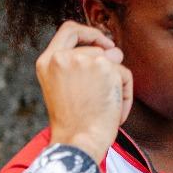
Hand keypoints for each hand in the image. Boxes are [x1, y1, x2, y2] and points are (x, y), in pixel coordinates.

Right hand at [37, 21, 132, 163]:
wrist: (78, 142)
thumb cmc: (72, 124)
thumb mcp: (62, 89)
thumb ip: (79, 66)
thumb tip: (114, 50)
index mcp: (47, 62)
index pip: (69, 30)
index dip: (89, 33)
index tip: (103, 44)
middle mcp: (62, 57)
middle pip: (97, 48)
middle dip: (109, 67)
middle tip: (108, 89)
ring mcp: (84, 59)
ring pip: (113, 62)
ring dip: (116, 84)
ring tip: (106, 107)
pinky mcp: (105, 67)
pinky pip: (125, 75)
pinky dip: (125, 93)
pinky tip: (114, 111)